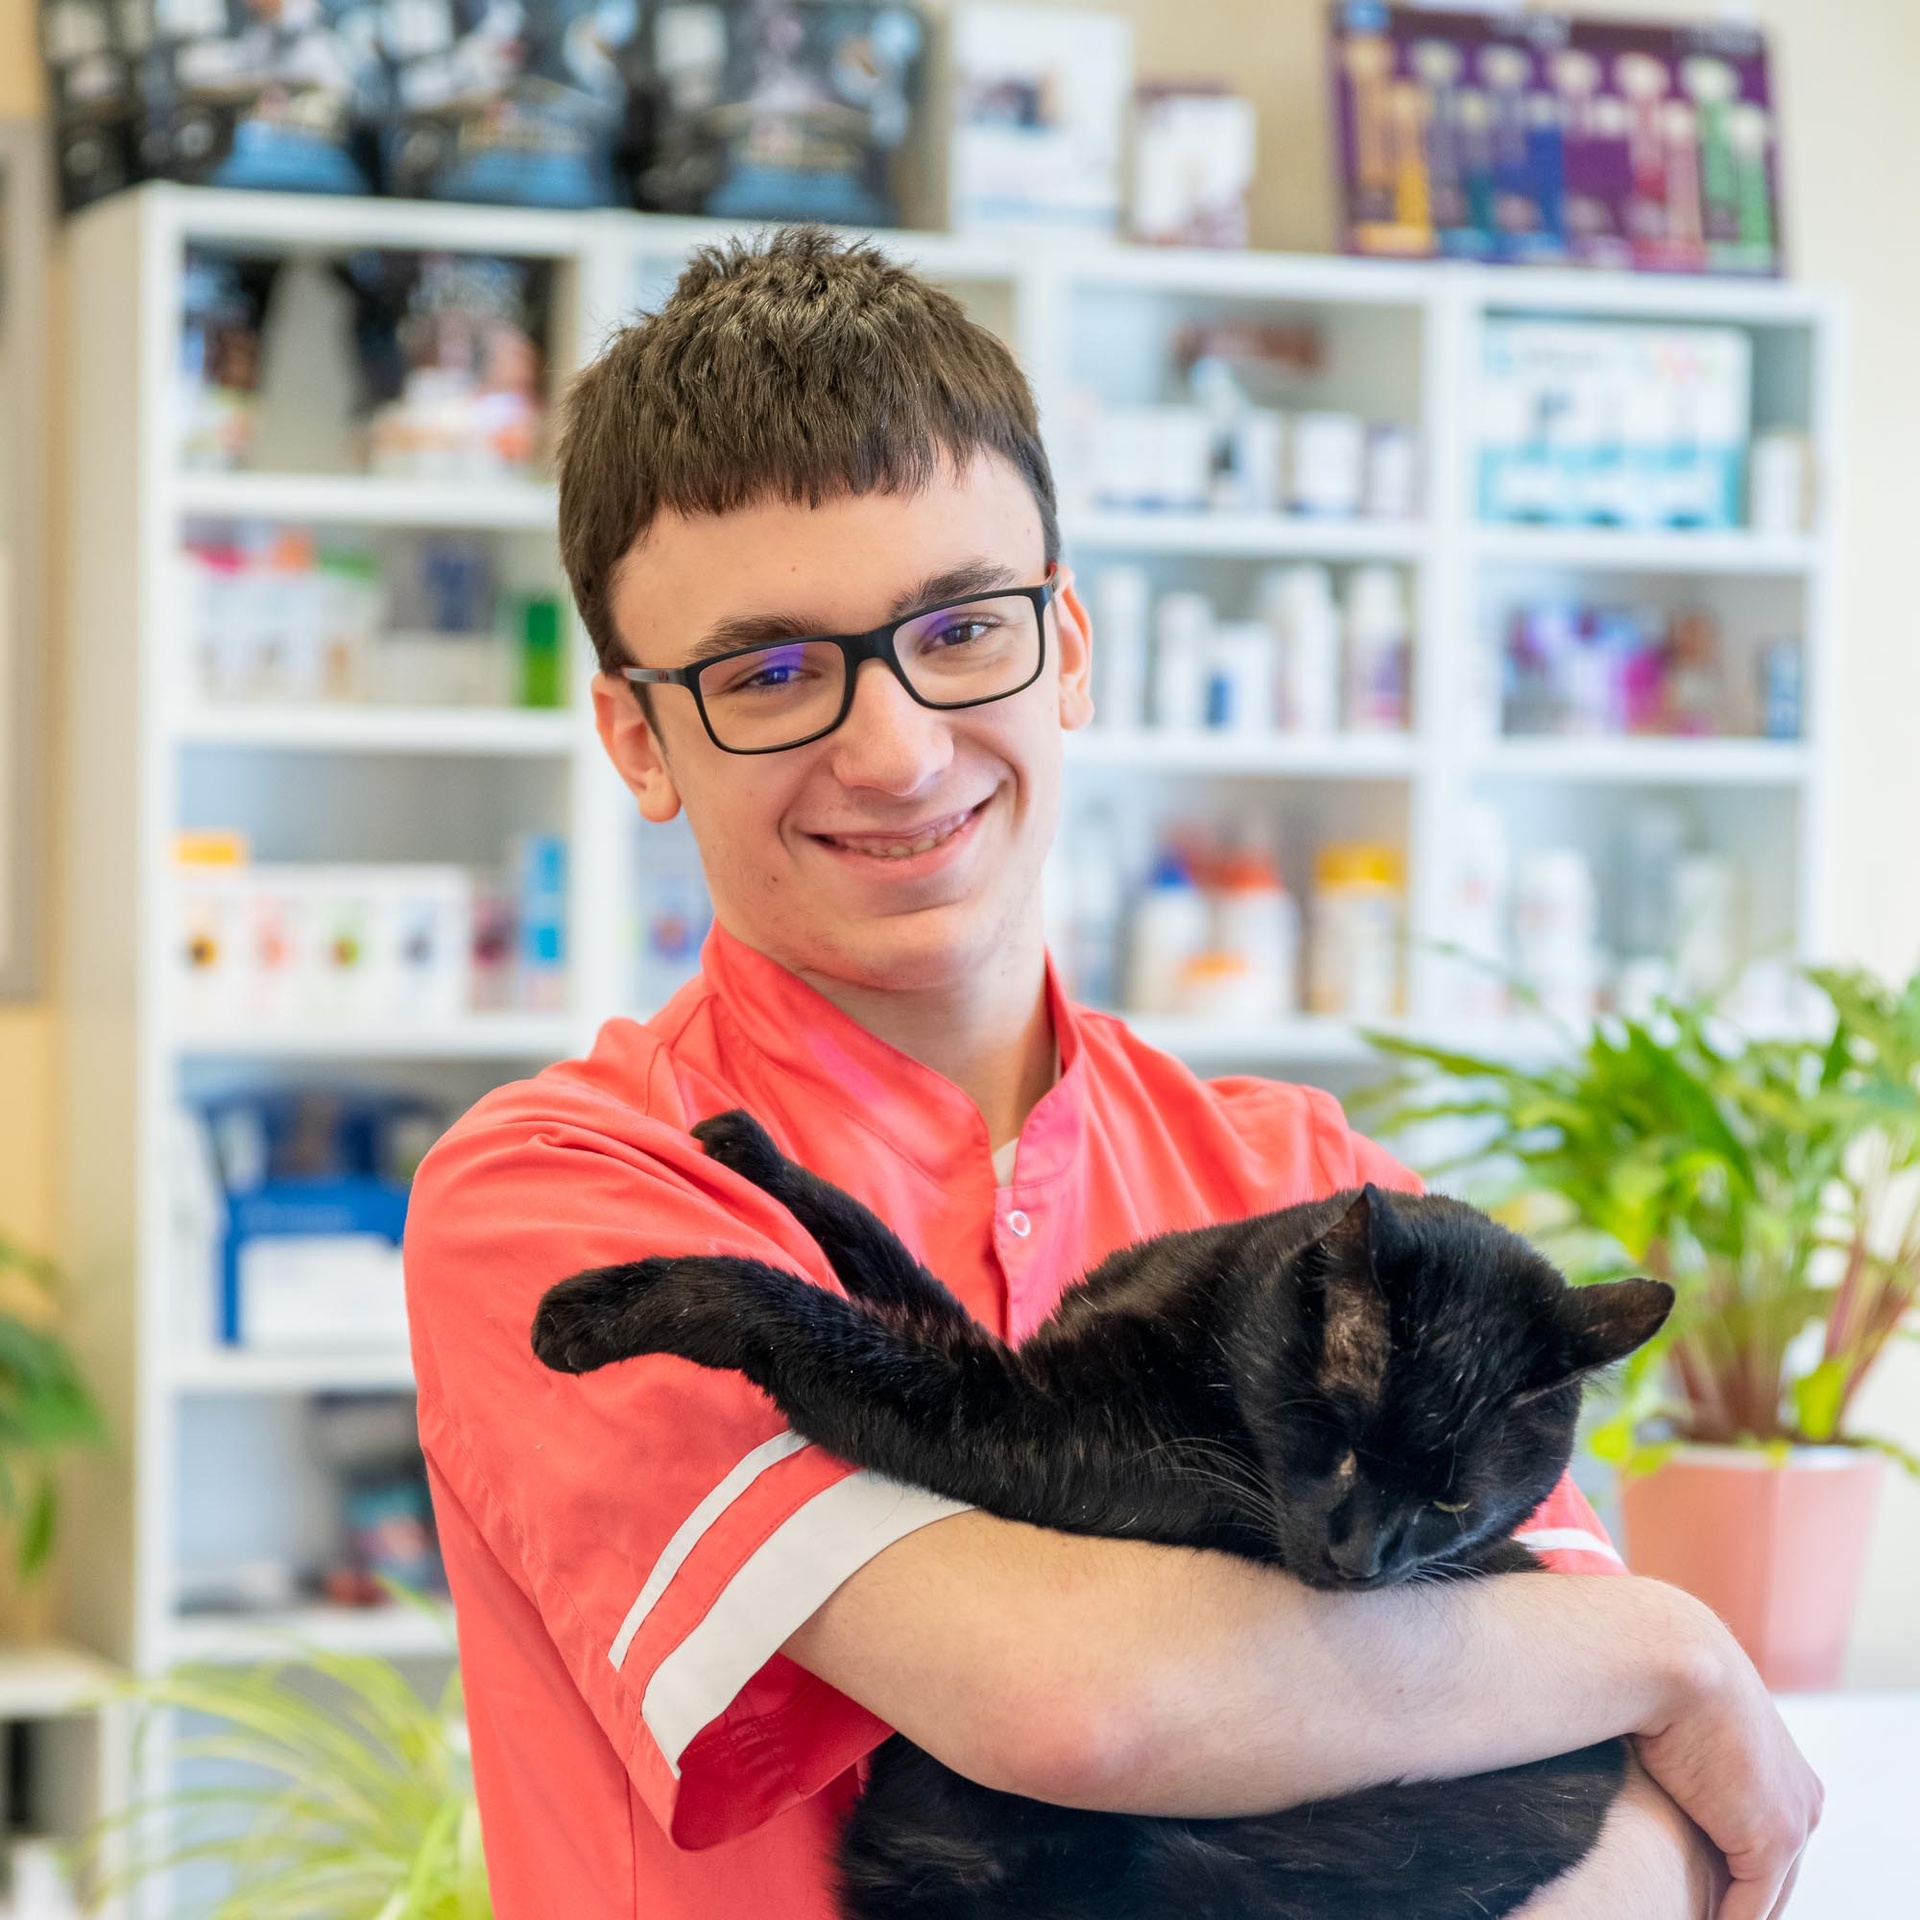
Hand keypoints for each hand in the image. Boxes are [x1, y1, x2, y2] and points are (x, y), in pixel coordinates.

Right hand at [1632, 1591, 1821, 1919]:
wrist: (1664, 1653)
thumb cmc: (1651, 1674)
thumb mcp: (1676, 1723)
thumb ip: (1679, 1757)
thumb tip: (1630, 1771)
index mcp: (1781, 1770)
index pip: (1758, 1845)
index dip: (1726, 1874)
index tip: (1692, 1887)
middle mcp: (1800, 1798)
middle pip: (1771, 1879)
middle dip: (1730, 1898)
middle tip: (1689, 1910)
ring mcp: (1794, 1818)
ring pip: (1764, 1898)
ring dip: (1720, 1912)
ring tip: (1683, 1915)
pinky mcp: (1773, 1837)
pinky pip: (1749, 1909)